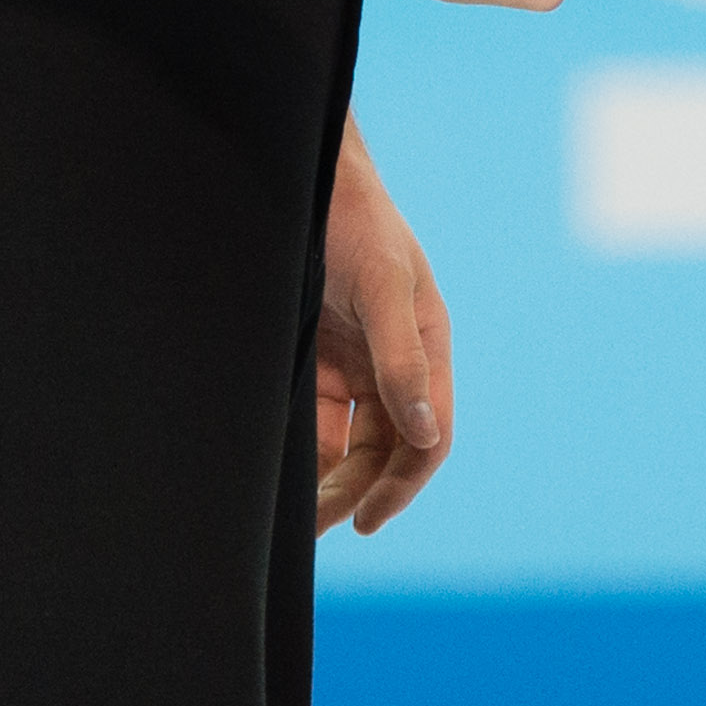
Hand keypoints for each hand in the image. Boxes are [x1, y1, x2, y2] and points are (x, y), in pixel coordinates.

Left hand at [316, 120, 451, 537]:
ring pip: (350, 445)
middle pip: (386, 451)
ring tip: (294, 520)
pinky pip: (317, 423)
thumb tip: (425, 433)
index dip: (403, 486)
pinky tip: (279, 477)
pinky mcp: (317, 360)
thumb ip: (401, 356)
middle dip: (357, 491)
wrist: (300, 177)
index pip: (427, 436)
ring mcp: (355, 363)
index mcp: (425, 346)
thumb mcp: (380, 283)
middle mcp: (394, 362)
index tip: (367, 521)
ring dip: (329, 483)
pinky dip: (305, 455)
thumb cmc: (352, 218)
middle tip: (315, 529)